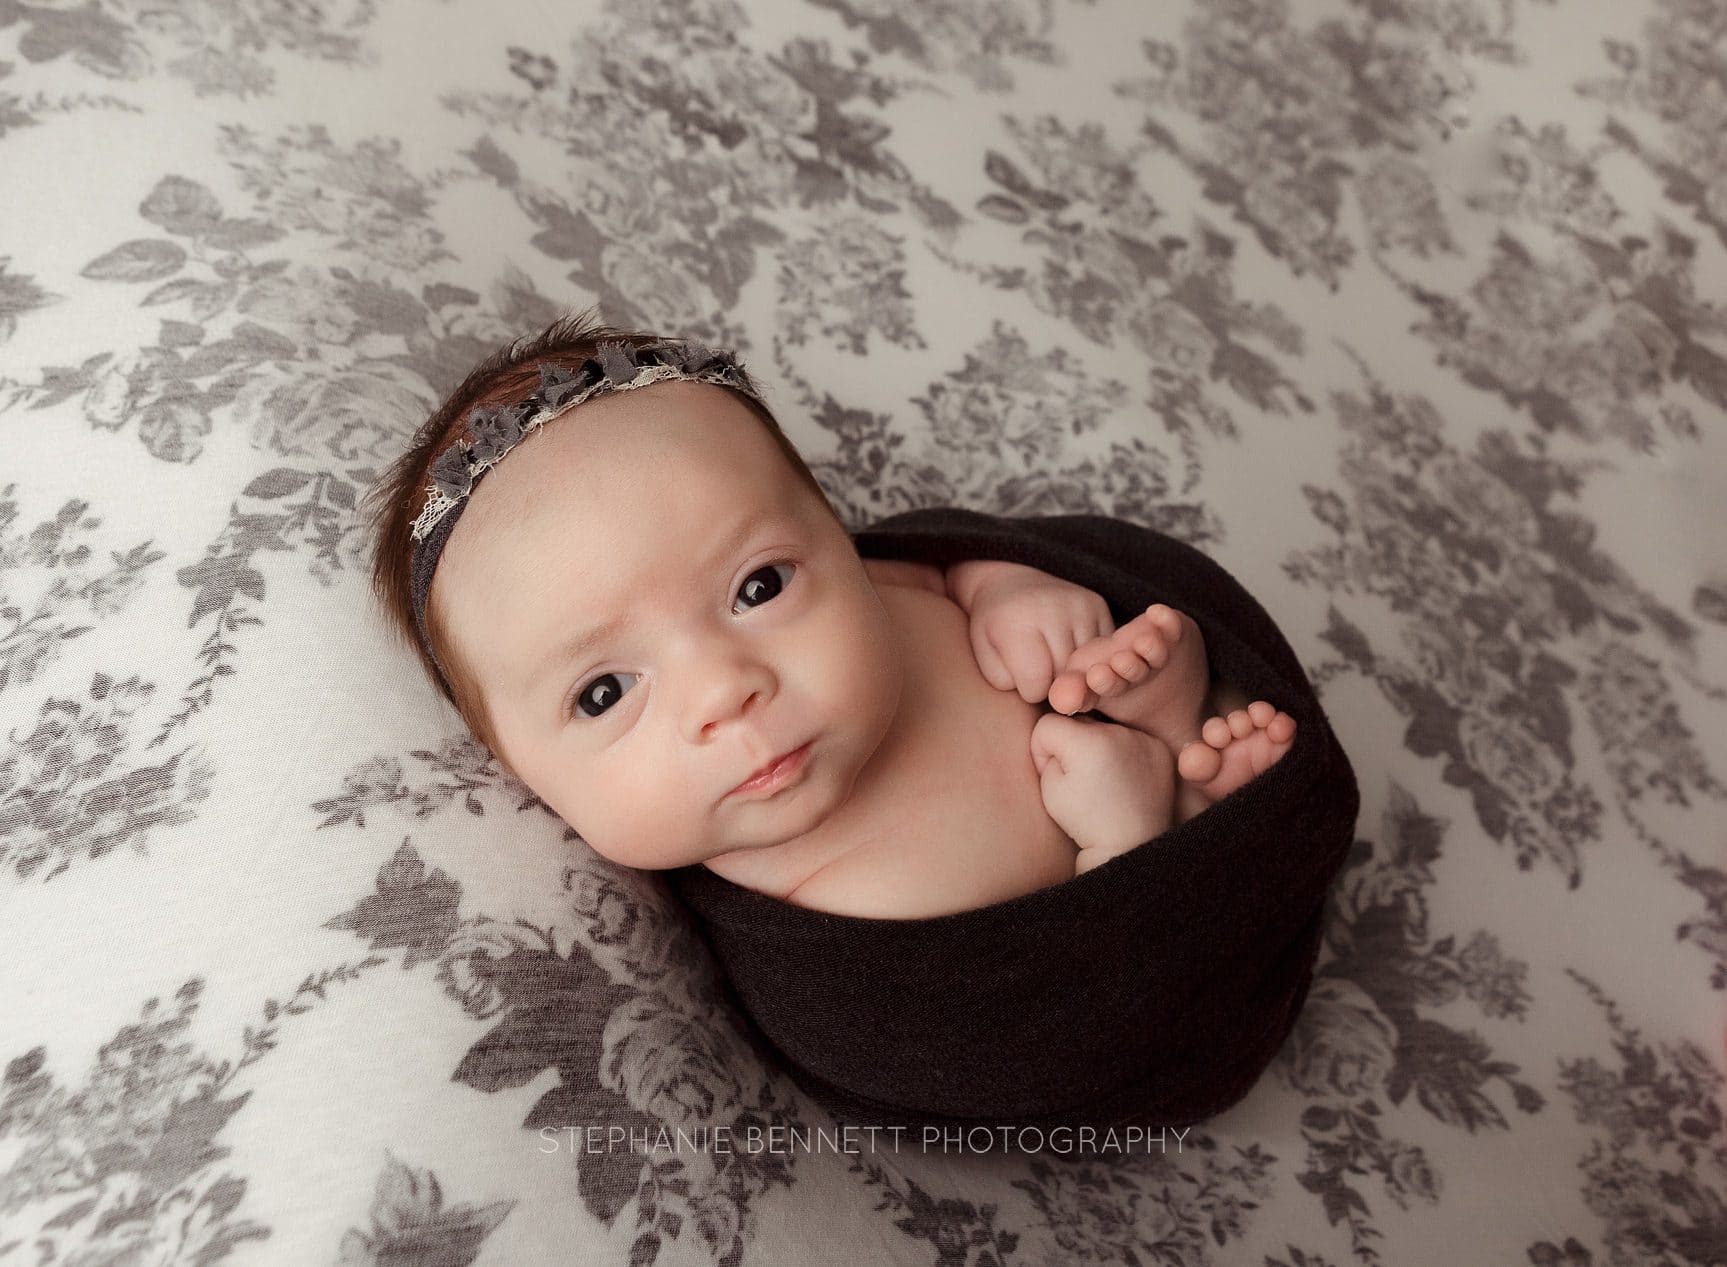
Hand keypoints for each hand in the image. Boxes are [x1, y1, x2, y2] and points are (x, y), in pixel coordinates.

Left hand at [958, 562, 1114, 703]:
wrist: (1008, 585)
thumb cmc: (994, 631)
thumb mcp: (987, 661)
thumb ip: (1010, 684)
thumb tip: (1056, 692)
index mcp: (1015, 623)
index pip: (1036, 686)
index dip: (1029, 692)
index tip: (1022, 678)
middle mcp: (1051, 609)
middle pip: (1066, 678)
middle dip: (1053, 684)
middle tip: (1038, 668)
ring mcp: (1079, 605)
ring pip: (1089, 667)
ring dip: (1074, 673)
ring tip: (1053, 658)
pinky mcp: (1098, 605)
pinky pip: (1103, 652)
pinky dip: (1088, 659)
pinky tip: (1069, 649)